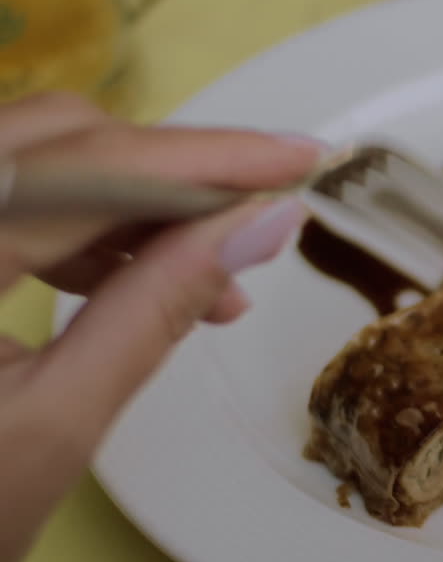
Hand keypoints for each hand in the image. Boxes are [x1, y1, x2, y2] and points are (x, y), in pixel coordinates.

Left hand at [0, 92, 320, 561]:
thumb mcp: (56, 422)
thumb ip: (157, 310)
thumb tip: (262, 226)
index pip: (89, 170)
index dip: (205, 158)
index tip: (296, 160)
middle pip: (60, 138)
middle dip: (173, 171)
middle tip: (261, 216)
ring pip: (42, 163)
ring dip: (137, 203)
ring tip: (214, 280)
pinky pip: (18, 199)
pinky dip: (89, 226)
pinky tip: (145, 279)